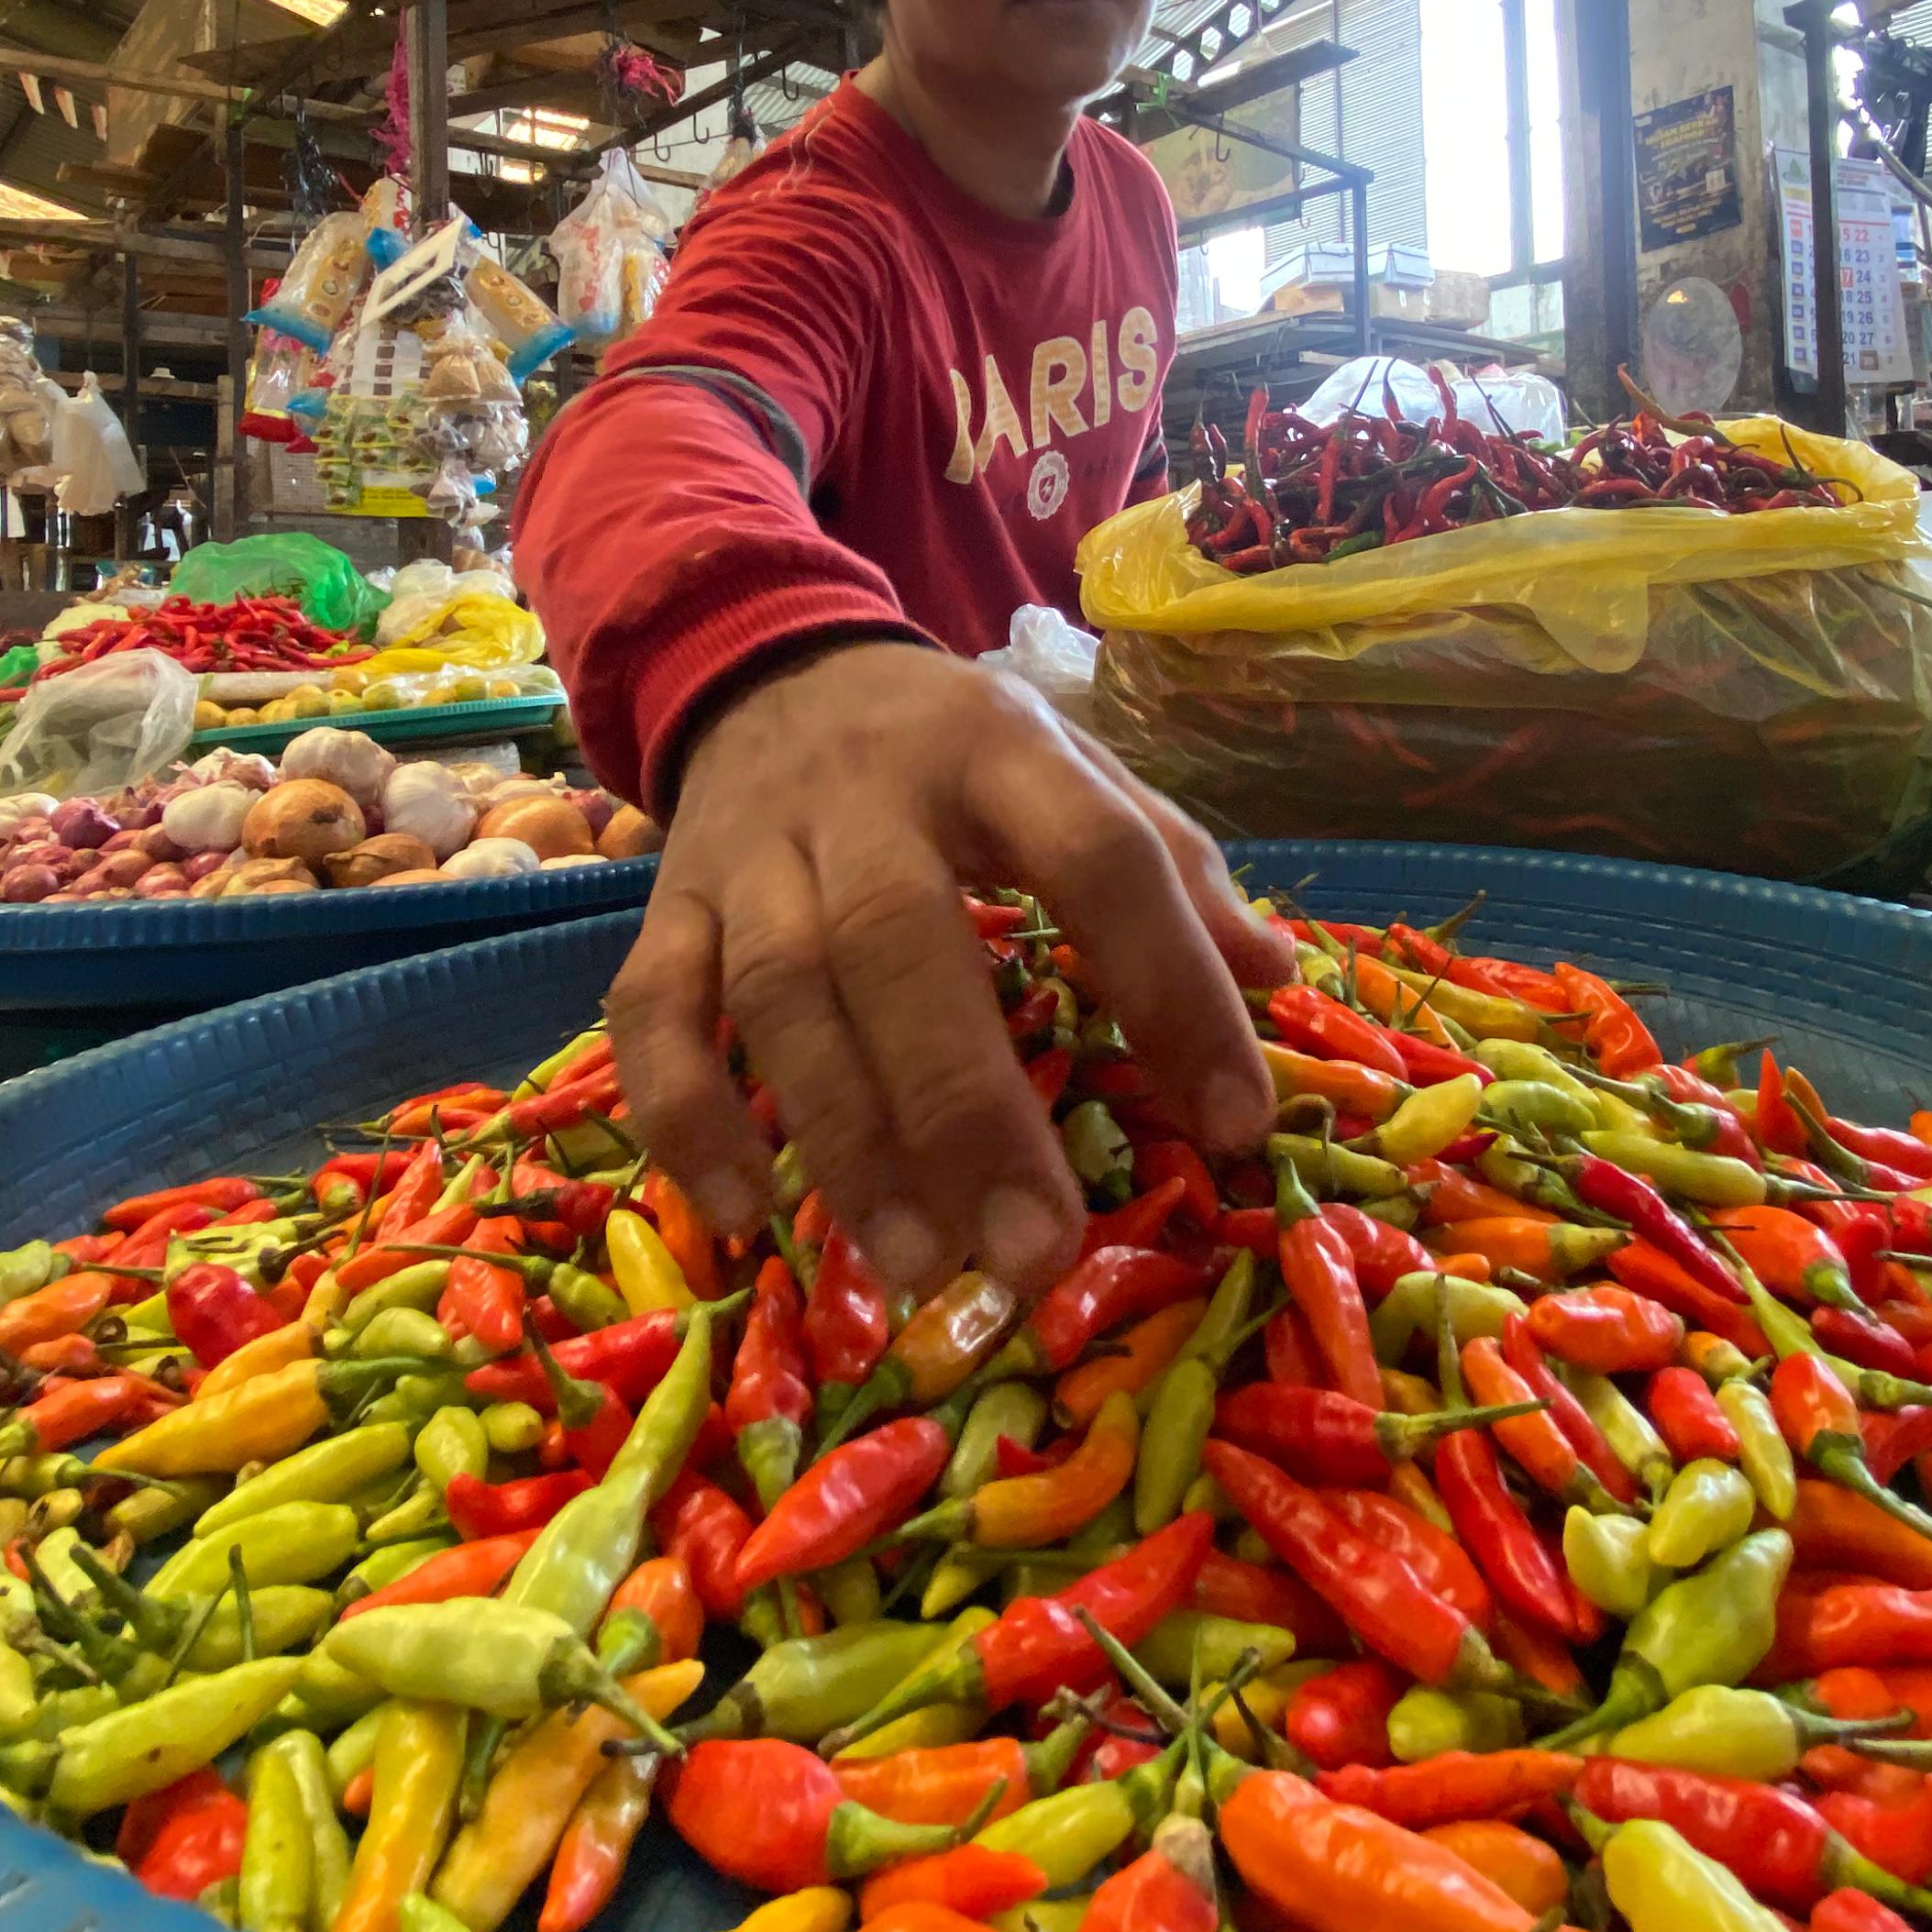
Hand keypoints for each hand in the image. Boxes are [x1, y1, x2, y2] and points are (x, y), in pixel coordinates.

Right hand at [605, 639, 1290, 1296]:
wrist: (768, 666)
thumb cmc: (952, 752)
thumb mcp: (1071, 765)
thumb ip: (1170, 863)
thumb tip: (1277, 975)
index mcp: (996, 749)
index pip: (1098, 855)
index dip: (1171, 985)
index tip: (1232, 1125)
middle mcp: (864, 795)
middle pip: (899, 937)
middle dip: (966, 1105)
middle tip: (1033, 1252)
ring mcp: (750, 852)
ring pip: (781, 992)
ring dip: (846, 1137)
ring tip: (917, 1265)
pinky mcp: (668, 906)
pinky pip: (654, 1013)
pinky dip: (688, 1117)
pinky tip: (744, 1215)